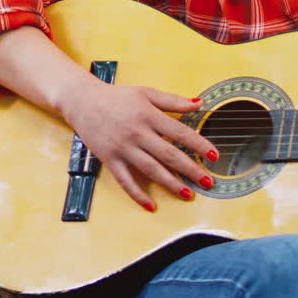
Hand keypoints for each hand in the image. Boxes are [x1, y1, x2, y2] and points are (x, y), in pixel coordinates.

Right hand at [55, 74, 216, 210]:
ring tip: (187, 194)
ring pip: (151, 169)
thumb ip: (173, 100)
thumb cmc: (116, 97)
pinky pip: (125, 180)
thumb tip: (199, 103)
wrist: (83, 101)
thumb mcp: (146, 93)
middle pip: (169, 154)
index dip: (198, 144)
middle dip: (190, 169)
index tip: (214, 155)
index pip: (179, 132)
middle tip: (208, 181)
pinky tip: (150, 205)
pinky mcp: (110, 159)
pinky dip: (137, 194)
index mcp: (149, 115)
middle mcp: (137, 133)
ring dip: (170, 183)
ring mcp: (123, 148)